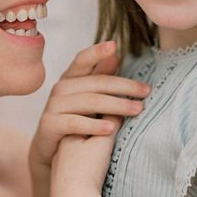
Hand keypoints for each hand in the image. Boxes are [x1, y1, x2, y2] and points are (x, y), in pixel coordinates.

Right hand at [28, 40, 149, 196]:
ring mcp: (54, 106)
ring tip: (137, 110)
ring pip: (89, 102)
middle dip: (124, 86)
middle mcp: (60, 89)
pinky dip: (93, 125)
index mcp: (71, 78)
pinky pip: (74, 123)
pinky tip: (110, 129)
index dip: (97, 51)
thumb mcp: (88, 99)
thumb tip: (116, 55)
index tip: (114, 45)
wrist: (52, 151)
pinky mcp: (50, 124)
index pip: (83, 59)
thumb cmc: (75, 121)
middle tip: (146, 92)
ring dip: (116, 105)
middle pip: (96, 83)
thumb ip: (99, 78)